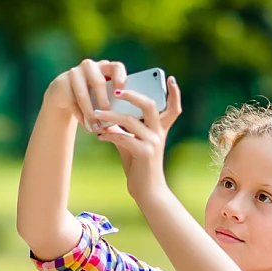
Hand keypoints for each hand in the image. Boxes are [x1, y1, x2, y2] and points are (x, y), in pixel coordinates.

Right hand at [43, 58, 127, 131]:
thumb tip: (128, 119)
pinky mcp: (63, 82)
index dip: (120, 79)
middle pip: (99, 83)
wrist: (65, 93)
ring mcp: (75, 73)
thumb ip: (115, 102)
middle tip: (108, 120)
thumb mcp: (105, 95)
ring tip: (96, 128)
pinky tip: (86, 126)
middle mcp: (91, 66)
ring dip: (90, 114)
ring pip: (84, 94)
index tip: (119, 95)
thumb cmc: (93, 96)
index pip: (116, 67)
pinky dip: (80, 116)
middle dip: (103, 103)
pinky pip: (73, 101)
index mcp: (106, 67)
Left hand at [93, 76, 181, 199]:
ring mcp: (152, 143)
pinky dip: (109, 136)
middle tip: (117, 91)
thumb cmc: (140, 168)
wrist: (148, 192)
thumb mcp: (132, 146)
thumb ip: (124, 131)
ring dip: (110, 116)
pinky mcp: (144, 153)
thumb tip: (108, 119)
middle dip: (132, 95)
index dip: (174, 93)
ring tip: (96, 114)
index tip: (170, 78)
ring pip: (130, 120)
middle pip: (150, 105)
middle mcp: (159, 134)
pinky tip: (99, 136)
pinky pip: (123, 138)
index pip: (173, 108)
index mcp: (160, 130)